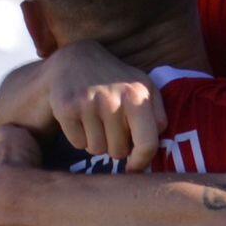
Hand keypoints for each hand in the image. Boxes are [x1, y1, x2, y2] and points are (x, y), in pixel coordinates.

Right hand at [43, 42, 164, 171]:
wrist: (76, 58)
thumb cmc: (117, 80)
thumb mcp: (144, 88)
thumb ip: (158, 115)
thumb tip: (158, 144)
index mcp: (137, 96)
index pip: (147, 144)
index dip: (142, 162)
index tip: (134, 167)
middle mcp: (113, 100)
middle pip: (118, 152)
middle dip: (115, 145)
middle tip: (110, 125)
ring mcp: (88, 103)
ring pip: (96, 150)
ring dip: (96, 141)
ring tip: (96, 120)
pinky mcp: (66, 108)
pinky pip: (78, 144)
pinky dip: (79, 137)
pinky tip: (81, 117)